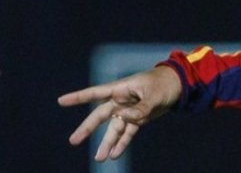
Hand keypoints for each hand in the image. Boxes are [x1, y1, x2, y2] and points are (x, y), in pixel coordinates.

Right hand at [58, 66, 181, 161]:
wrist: (180, 85)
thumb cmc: (165, 83)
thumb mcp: (155, 94)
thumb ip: (140, 108)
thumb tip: (123, 118)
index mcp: (122, 88)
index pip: (96, 93)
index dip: (79, 97)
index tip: (61, 101)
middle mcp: (121, 100)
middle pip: (100, 115)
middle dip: (87, 128)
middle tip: (73, 141)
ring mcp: (128, 110)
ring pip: (114, 128)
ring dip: (107, 142)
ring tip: (100, 158)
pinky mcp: (138, 119)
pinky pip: (127, 133)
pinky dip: (122, 143)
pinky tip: (114, 155)